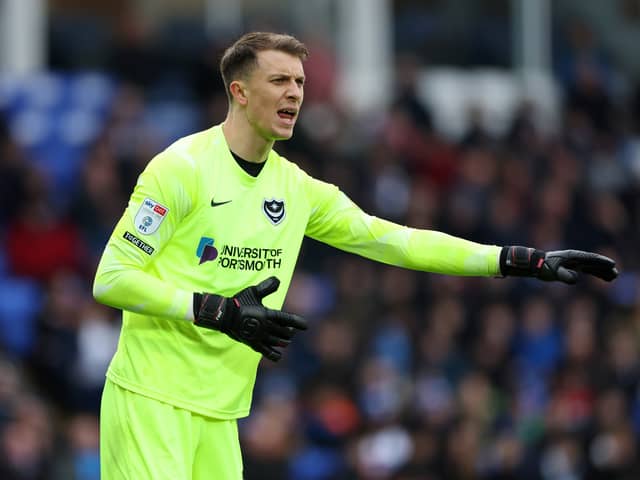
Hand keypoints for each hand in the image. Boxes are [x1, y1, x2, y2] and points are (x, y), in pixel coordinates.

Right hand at [194, 276, 306, 360]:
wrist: (225, 315)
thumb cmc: (239, 302)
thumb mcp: (253, 291)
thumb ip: (267, 286)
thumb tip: (278, 280)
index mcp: (268, 314)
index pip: (287, 319)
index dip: (298, 322)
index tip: (306, 326)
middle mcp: (266, 326)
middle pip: (284, 332)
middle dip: (289, 332)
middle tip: (291, 331)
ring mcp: (260, 336)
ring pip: (278, 342)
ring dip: (283, 341)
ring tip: (286, 341)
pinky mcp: (253, 344)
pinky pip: (267, 352)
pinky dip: (274, 354)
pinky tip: (279, 355)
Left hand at [500, 246, 617, 283]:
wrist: (534, 264)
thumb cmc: (543, 267)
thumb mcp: (553, 272)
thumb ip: (565, 275)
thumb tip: (576, 279)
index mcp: (571, 256)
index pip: (589, 259)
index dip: (601, 262)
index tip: (611, 264)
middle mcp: (574, 258)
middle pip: (593, 263)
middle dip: (604, 268)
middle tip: (616, 273)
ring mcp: (573, 262)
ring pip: (591, 266)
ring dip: (602, 271)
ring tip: (613, 277)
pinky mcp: (571, 267)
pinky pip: (586, 269)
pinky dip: (595, 273)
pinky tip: (602, 277)